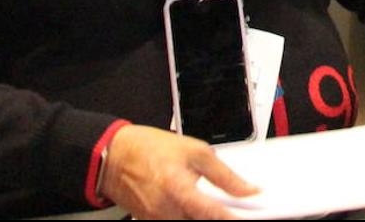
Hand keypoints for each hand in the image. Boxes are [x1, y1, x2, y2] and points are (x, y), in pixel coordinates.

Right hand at [100, 124, 257, 219]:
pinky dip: (189, 217)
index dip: (232, 218)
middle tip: (234, 209)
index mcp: (178, 190)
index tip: (250, 217)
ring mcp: (157, 220)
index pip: (213, 214)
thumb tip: (247, 189)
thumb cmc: (149, 149)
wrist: (114, 157)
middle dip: (220, 217)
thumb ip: (225, 174)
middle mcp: (166, 211)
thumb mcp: (195, 151)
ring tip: (215, 206)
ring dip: (204, 217)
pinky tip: (195, 208)